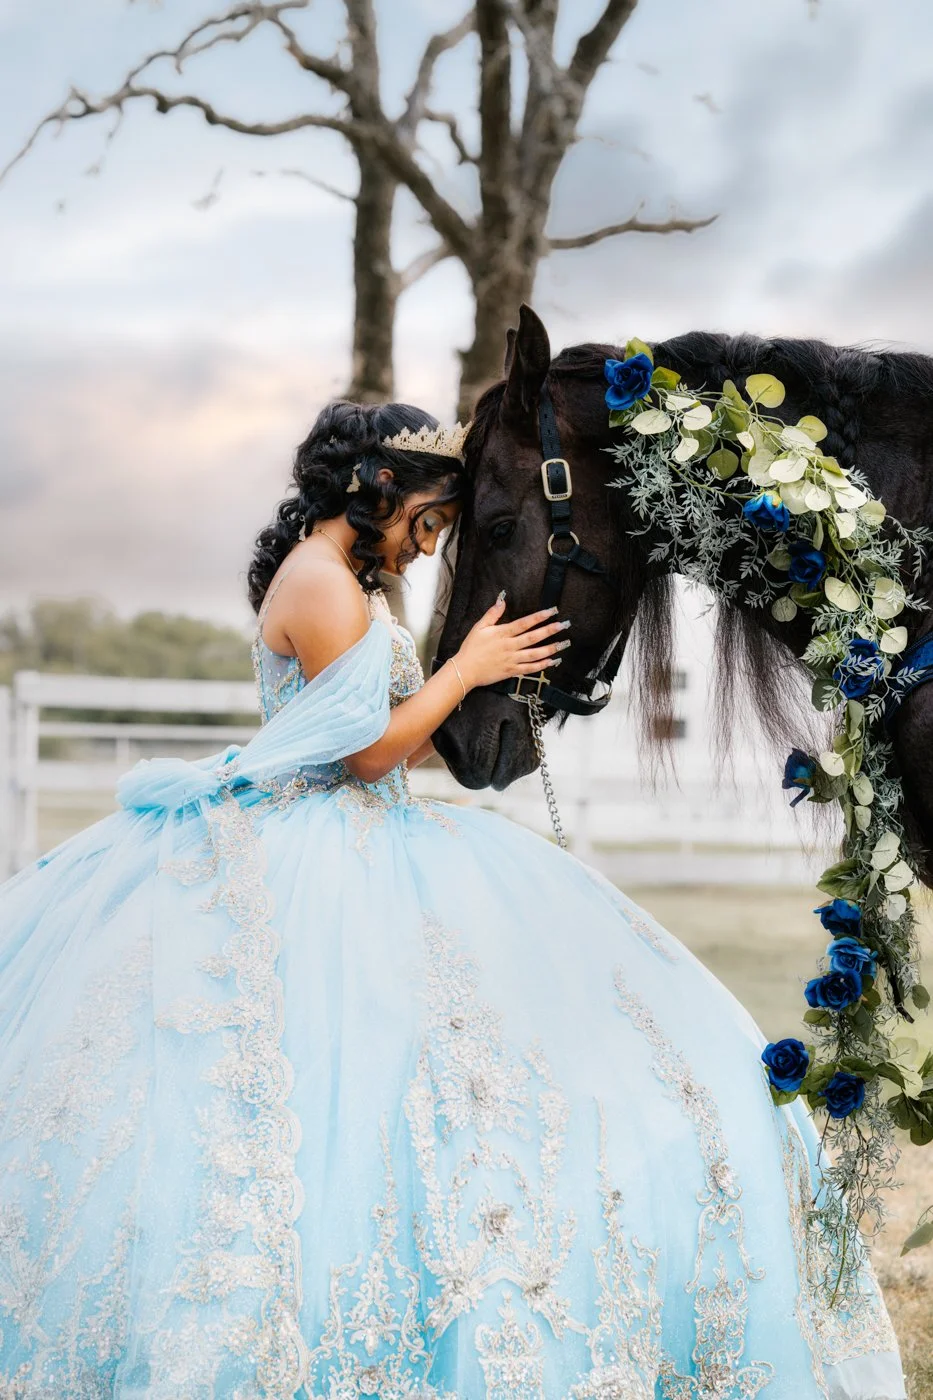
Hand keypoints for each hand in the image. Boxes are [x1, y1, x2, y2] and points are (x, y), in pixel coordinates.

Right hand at [453, 595, 569, 690]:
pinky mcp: (511, 671)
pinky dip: (541, 666)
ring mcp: (511, 660)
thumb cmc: (471, 648)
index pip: (524, 623)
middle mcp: (509, 646)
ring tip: (563, 644)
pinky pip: (529, 669)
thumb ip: (493, 613)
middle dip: (550, 631)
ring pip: (534, 654)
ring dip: (550, 649)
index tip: (552, 611)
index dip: (539, 617)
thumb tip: (502, 599)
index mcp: (502, 633)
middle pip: (533, 637)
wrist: (465, 670)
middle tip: (564, 625)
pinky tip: (552, 661)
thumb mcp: (479, 627)